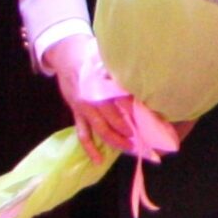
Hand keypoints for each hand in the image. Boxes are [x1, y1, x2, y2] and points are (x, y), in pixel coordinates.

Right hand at [48, 31, 140, 158]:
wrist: (67, 57)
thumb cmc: (94, 59)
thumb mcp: (108, 63)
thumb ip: (122, 76)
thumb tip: (144, 86)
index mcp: (104, 84)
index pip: (124, 101)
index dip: (136, 112)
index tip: (151, 120)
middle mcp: (94, 98)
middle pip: (114, 119)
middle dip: (129, 131)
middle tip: (144, 139)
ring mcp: (84, 109)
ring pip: (101, 129)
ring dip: (115, 141)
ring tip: (130, 148)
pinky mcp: (77, 115)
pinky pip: (82, 135)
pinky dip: (90, 148)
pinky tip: (98, 160)